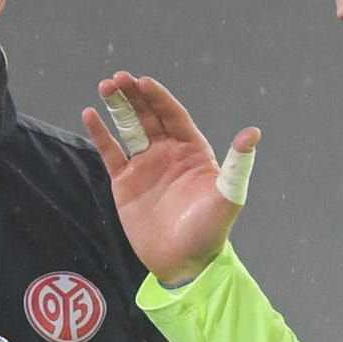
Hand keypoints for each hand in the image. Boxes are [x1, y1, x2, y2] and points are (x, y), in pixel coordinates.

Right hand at [81, 71, 258, 286]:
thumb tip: (252, 133)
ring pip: (128, 128)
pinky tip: (90, 114)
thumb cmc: (209, 232)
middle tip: (119, 77)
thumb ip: (237, 165)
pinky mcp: (125, 182)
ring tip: (105, 86)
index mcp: (192, 152)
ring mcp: (145, 166)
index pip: (173, 116)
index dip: (159, 98)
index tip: (144, 82)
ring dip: (117, 107)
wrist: (182, 264)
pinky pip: (110, 152)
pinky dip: (100, 133)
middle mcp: (168, 153)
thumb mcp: (227, 198)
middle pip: (149, 116)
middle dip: (134, 96)